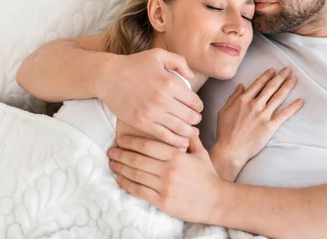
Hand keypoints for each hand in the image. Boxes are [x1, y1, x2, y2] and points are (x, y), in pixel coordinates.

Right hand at [96, 48, 202, 147]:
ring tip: (193, 132)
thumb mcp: (158, 55)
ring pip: (180, 129)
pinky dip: (176, 141)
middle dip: (196, 119)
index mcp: (170, 83)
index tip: (197, 108)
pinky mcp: (142, 123)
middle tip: (196, 120)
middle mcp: (163, 100)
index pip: (194, 101)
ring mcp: (152, 113)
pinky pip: (164, 136)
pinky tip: (182, 142)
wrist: (108, 77)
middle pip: (190, 116)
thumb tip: (192, 77)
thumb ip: (179, 62)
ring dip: (190, 132)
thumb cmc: (133, 64)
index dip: (199, 106)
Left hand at [109, 135, 223, 223]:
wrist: (216, 201)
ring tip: (112, 163)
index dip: (131, 141)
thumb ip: (190, 139)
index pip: (148, 145)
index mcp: (177, 155)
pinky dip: (127, 184)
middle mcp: (169, 169)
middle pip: (138, 159)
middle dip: (121, 154)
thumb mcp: (201, 153)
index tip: (120, 139)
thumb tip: (184, 125)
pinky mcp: (162, 201)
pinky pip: (139, 191)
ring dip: (120, 168)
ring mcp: (164, 186)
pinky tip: (120, 179)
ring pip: (136, 174)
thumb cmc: (208, 176)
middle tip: (111, 151)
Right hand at [213, 67, 303, 175]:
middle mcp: (254, 105)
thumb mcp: (224, 111)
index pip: (258, 84)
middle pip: (270, 87)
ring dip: (287, 86)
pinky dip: (293, 107)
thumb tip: (241, 86)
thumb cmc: (225, 132)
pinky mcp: (270, 126)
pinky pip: (284, 114)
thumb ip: (233, 97)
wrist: (230, 149)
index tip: (273, 70)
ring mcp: (263, 115)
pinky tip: (300, 101)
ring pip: (278, 97)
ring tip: (294, 79)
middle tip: (288, 70)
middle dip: (280, 77)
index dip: (267, 76)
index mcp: (243, 100)